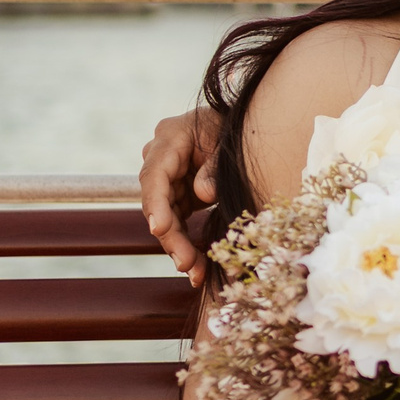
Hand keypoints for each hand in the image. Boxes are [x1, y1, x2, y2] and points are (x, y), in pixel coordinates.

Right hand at [140, 108, 220, 283]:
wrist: (244, 128)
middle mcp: (161, 158)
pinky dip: (187, 243)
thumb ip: (216, 167)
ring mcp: (168, 178)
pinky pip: (177, 222)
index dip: (156, 203)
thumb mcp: (230, 142)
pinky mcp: (178, 194)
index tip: (159, 229)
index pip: (155, 175)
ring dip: (179, 246)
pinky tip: (196, 266)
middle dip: (171, 236)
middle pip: (157, 202)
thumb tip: (202, 192)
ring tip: (195, 272)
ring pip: (166, 218)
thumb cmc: (237, 128)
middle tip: (186, 263)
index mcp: (170, 137)